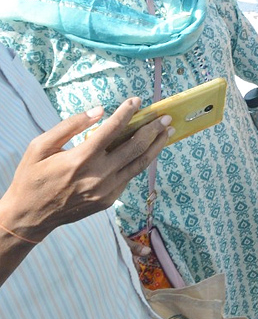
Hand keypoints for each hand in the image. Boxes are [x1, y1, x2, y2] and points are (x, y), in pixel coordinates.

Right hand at [0, 98, 171, 242]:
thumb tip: (99, 110)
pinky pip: (129, 176)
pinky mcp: (108, 200)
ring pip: (140, 164)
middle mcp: (97, 175)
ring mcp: (106, 190)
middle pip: (135, 146)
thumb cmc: (32, 177)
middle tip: (165, 116)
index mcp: (80, 159)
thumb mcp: (40, 146)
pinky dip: (141, 161)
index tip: (138, 101)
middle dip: (153, 128)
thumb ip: (70, 126)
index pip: (112, 129)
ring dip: (156, 145)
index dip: (127, 112)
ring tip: (167, 131)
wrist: (29, 217)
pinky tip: (148, 150)